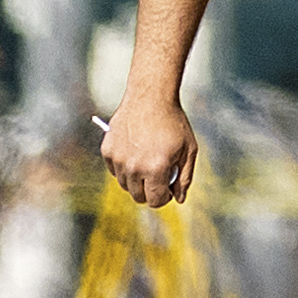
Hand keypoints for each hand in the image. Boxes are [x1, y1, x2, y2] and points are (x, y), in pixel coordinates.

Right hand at [100, 92, 197, 207]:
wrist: (150, 97)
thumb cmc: (173, 122)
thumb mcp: (188, 150)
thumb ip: (185, 178)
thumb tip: (179, 199)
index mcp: (156, 169)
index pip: (155, 200)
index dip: (165, 197)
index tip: (168, 188)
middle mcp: (134, 167)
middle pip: (138, 196)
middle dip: (150, 191)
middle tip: (158, 177)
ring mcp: (119, 159)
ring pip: (125, 185)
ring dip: (136, 180)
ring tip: (146, 163)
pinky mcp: (108, 150)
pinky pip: (114, 171)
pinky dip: (123, 167)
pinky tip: (135, 153)